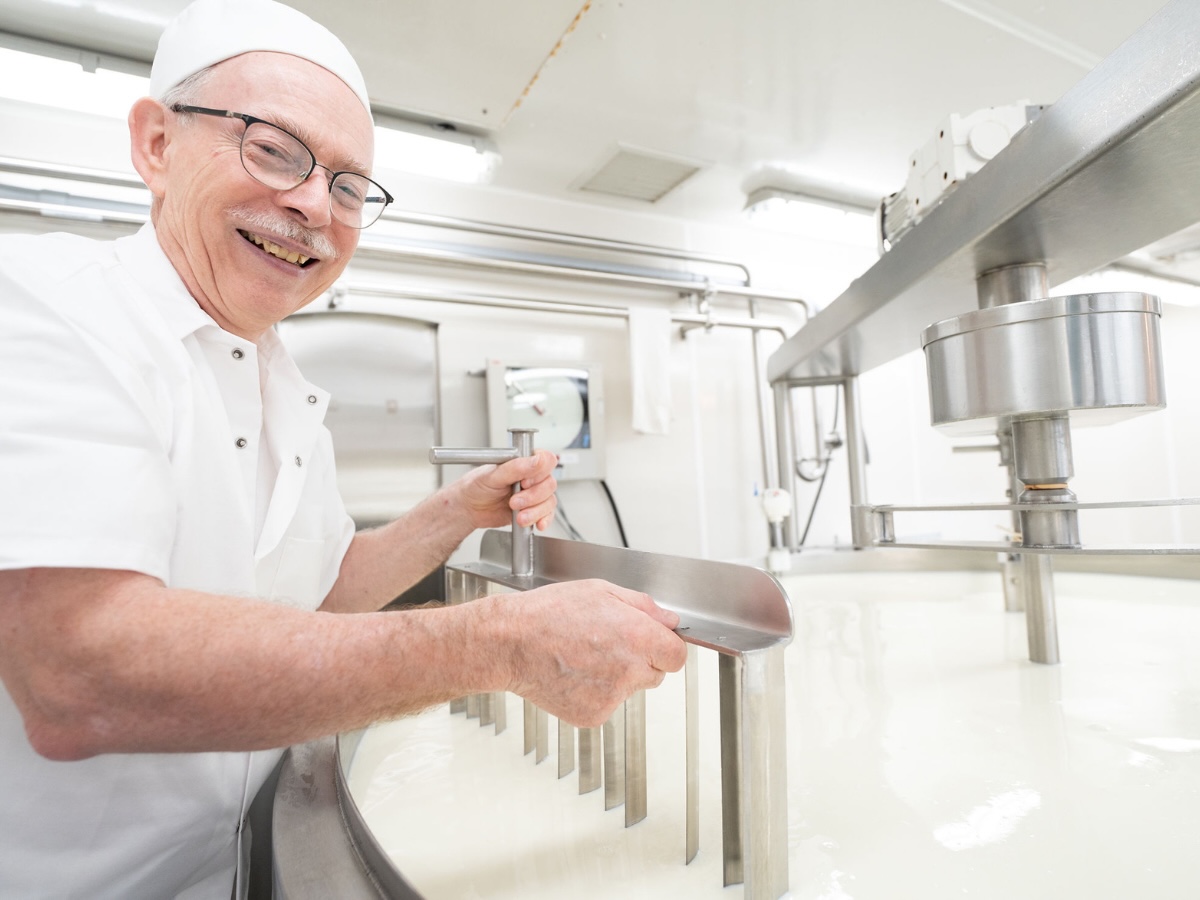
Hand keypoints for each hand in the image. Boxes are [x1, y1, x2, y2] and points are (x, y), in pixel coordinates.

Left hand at [457, 449, 558, 531]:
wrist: (468, 509)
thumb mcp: (493, 474)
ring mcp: (533, 494)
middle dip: (533, 497)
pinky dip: (544, 519)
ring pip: (549, 501)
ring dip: (535, 511)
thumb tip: (538, 460)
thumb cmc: (476, 486)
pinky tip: (537, 523)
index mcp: (523, 462)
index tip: (525, 482)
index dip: (540, 472)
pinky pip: (547, 515)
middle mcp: (531, 477)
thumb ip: (516, 467)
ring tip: (519, 516)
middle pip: (549, 484)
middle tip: (514, 501)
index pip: (546, 460)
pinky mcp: (532, 510)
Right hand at [491, 579, 688, 727]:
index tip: (653, 642)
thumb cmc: (549, 613)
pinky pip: (606, 704)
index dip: (665, 647)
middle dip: (641, 661)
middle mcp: (629, 670)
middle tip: (608, 644)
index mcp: (637, 637)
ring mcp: (612, 697)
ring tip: (582, 655)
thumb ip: (643, 606)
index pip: (677, 656)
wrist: (510, 643)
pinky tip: (573, 672)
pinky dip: (595, 692)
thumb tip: (669, 620)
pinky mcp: (593, 715)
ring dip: (617, 676)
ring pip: (630, 689)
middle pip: (656, 674)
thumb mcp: (600, 591)